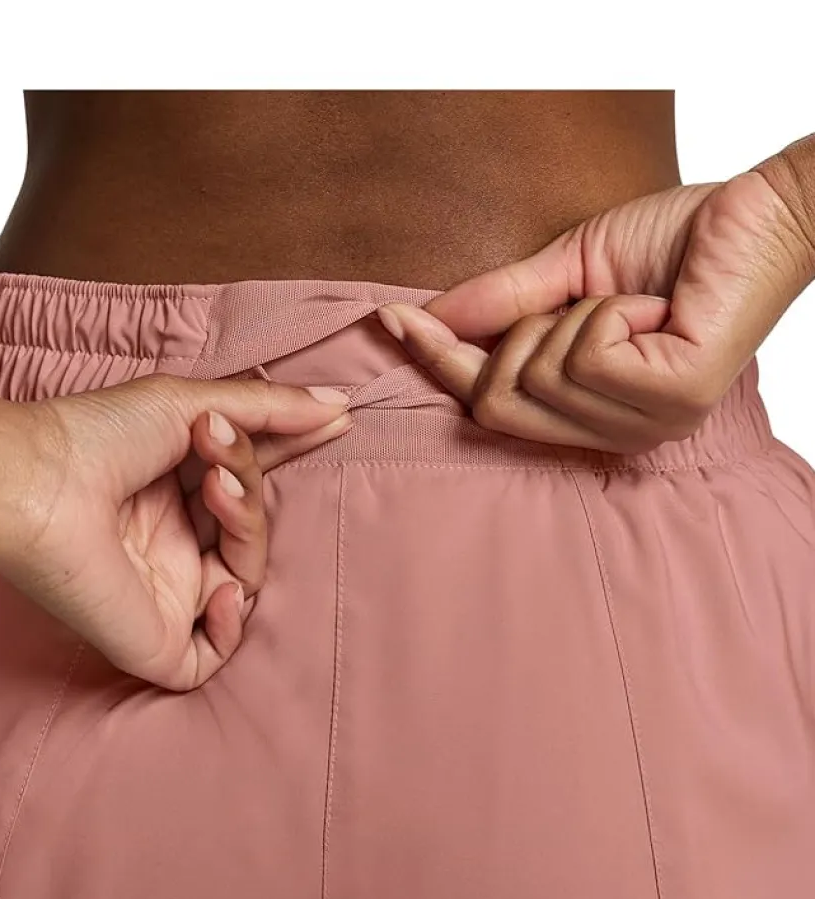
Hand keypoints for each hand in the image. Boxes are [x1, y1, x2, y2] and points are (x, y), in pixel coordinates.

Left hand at [0, 373, 350, 690]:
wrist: (36, 481)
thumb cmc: (96, 436)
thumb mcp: (193, 404)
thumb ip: (269, 410)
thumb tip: (339, 408)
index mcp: (176, 495)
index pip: (249, 484)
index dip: (287, 456)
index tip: (335, 423)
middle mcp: (173, 545)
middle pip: (253, 531)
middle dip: (252, 483)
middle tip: (218, 444)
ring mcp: (165, 595)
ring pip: (244, 580)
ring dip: (246, 526)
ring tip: (214, 486)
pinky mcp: (153, 641)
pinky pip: (214, 654)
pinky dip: (230, 624)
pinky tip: (219, 587)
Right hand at [377, 166, 814, 452]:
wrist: (758, 210)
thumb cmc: (676, 242)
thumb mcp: (568, 271)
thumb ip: (501, 302)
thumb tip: (429, 316)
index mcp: (587, 412)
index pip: (486, 403)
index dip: (437, 360)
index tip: (392, 318)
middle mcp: (614, 435)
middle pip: (495, 403)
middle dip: (514, 334)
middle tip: (574, 300)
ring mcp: (646, 426)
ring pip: (539, 377)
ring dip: (575, 314)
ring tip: (631, 302)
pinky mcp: (674, 400)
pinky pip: (586, 356)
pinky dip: (608, 310)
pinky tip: (655, 306)